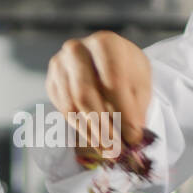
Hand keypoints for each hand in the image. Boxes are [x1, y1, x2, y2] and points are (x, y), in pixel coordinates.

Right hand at [46, 31, 151, 150]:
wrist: (105, 62)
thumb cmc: (126, 71)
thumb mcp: (140, 83)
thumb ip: (136, 107)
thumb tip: (132, 137)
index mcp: (105, 43)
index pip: (112, 80)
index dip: (123, 112)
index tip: (133, 137)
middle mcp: (76, 49)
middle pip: (85, 95)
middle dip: (103, 127)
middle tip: (116, 150)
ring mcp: (59, 65)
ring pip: (71, 106)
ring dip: (90, 133)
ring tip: (107, 150)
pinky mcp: (51, 82)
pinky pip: (63, 111)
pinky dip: (80, 129)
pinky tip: (95, 139)